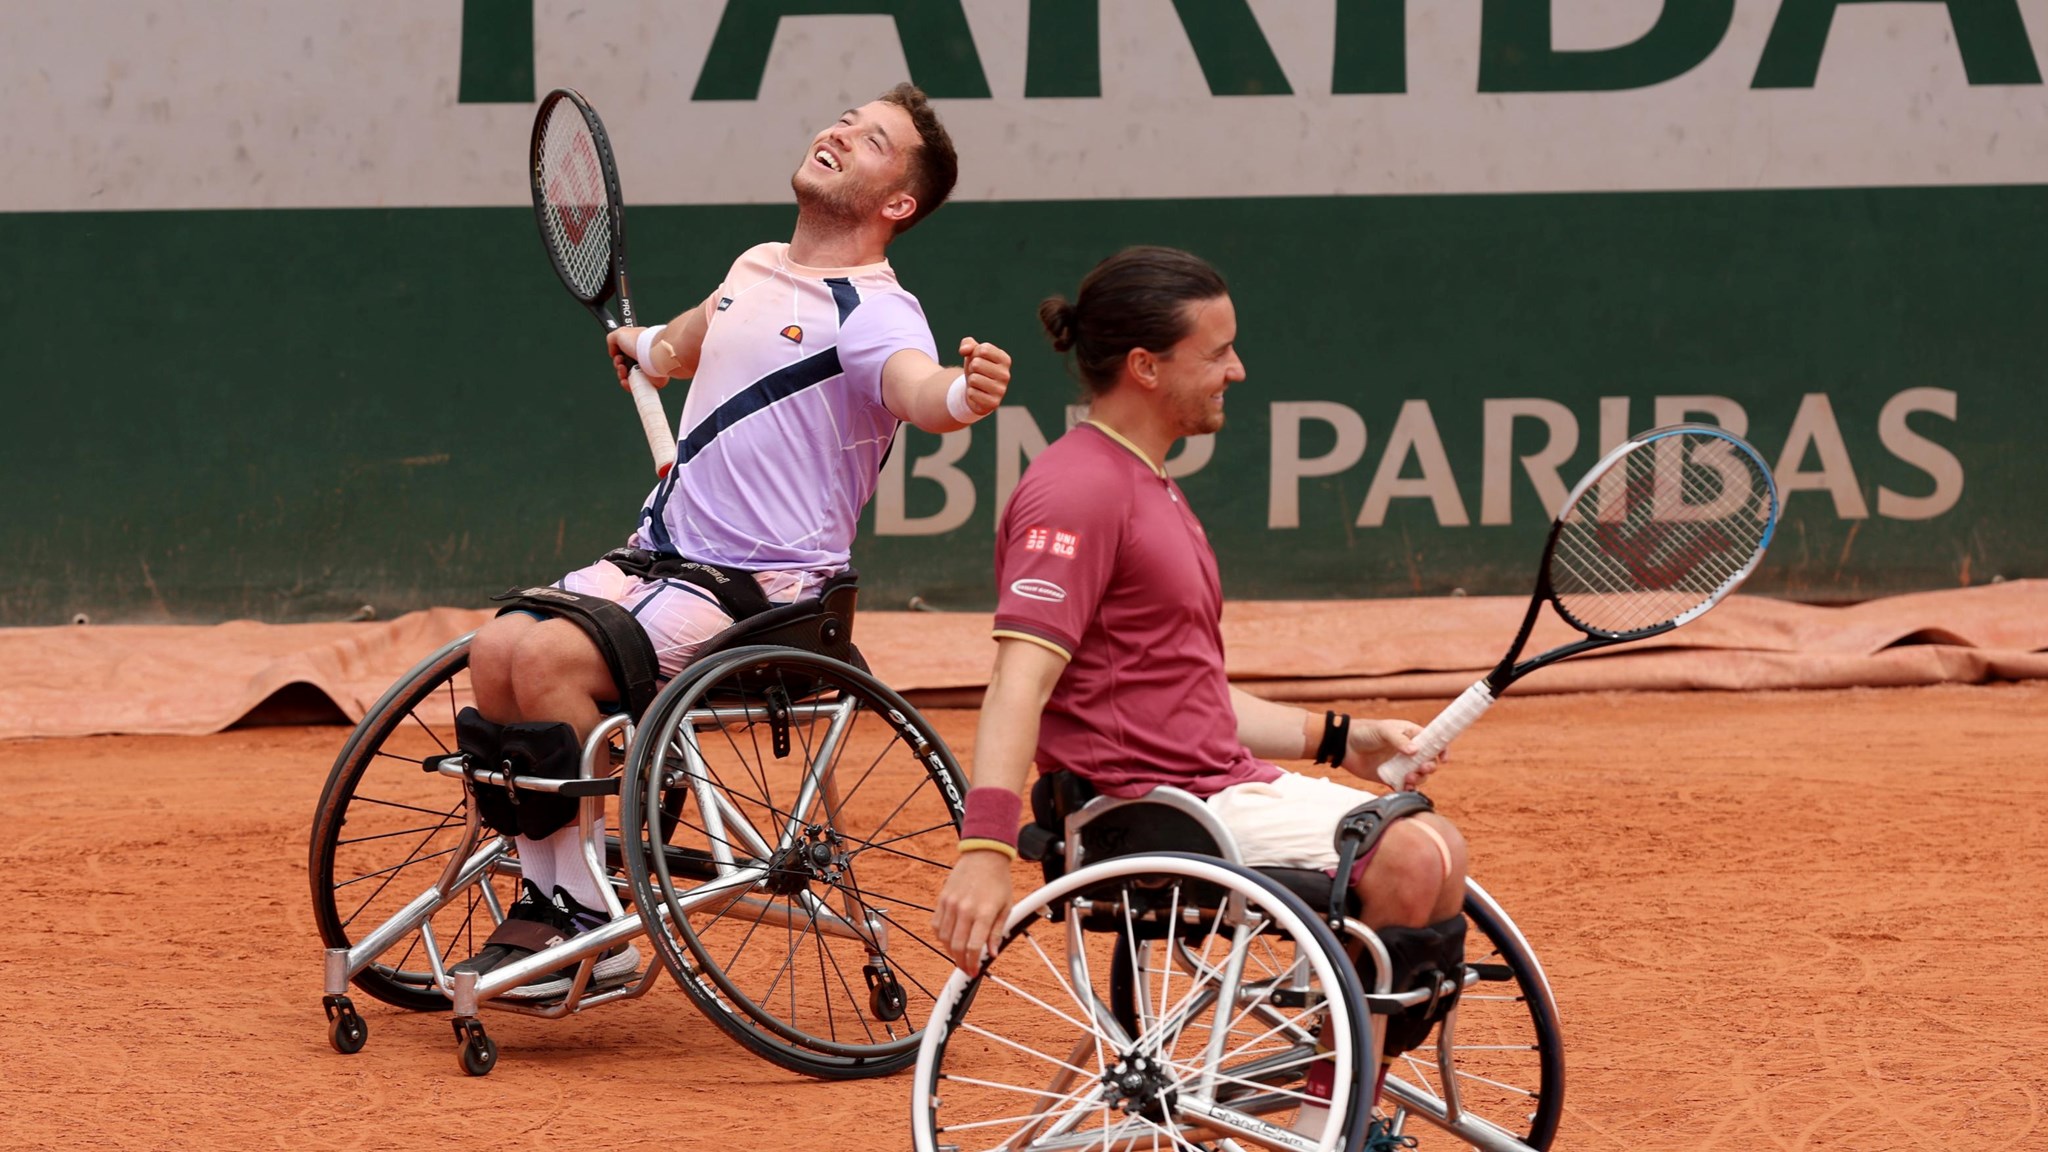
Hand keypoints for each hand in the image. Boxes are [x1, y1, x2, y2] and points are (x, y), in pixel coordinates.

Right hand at [608, 327, 665, 388]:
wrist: (653, 353)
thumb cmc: (641, 342)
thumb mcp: (620, 333)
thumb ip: (612, 339)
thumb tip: (612, 351)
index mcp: (637, 346)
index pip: (624, 354)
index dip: (617, 356)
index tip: (616, 355)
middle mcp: (642, 358)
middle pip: (624, 367)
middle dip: (618, 366)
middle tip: (621, 363)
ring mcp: (646, 370)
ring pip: (628, 378)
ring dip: (621, 375)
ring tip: (624, 370)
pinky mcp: (650, 381)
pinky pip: (635, 386)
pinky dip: (628, 385)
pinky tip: (626, 381)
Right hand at [932, 849, 1014, 975]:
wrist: (984, 855)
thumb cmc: (998, 881)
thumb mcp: (1006, 907)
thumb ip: (997, 932)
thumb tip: (993, 953)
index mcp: (983, 912)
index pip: (974, 947)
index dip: (973, 964)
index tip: (974, 972)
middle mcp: (965, 909)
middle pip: (956, 946)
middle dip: (961, 962)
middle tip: (966, 968)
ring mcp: (951, 904)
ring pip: (944, 938)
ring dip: (950, 951)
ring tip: (959, 955)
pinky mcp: (942, 899)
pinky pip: (936, 925)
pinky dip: (941, 937)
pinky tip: (950, 940)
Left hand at [957, 337, 1010, 417]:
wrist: (976, 391)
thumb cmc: (976, 368)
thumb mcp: (972, 353)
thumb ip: (968, 344)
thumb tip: (964, 350)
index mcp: (1005, 359)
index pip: (983, 349)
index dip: (974, 353)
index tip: (979, 360)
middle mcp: (1006, 375)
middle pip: (977, 364)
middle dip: (971, 368)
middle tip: (977, 373)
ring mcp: (1001, 390)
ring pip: (973, 379)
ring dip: (971, 381)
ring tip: (977, 383)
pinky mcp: (994, 403)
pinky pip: (972, 393)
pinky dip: (971, 393)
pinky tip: (978, 394)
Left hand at [1342, 717, 1447, 791]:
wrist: (1343, 746)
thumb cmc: (1364, 732)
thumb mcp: (1383, 731)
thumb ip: (1399, 740)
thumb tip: (1415, 751)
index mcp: (1411, 735)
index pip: (1433, 742)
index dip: (1442, 750)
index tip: (1443, 759)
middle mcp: (1408, 751)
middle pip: (1429, 762)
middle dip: (1429, 767)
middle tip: (1422, 768)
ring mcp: (1401, 765)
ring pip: (1419, 776)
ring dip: (1419, 779)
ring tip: (1409, 778)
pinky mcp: (1391, 778)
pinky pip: (1405, 786)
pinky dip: (1408, 789)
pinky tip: (1405, 788)